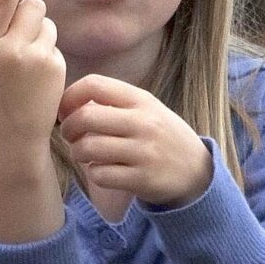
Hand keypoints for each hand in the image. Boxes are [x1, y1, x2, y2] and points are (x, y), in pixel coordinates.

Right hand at [0, 0, 66, 206]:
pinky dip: (49, 57)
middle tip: (23, 30)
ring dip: (40, 35)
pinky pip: (55, 47)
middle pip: (32, 5)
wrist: (8, 144)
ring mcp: (35, 59)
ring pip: (47, 25)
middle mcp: (9, 49)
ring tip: (27, 65)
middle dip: (31, 12)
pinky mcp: (56, 70)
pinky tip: (38, 80)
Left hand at [59, 76, 211, 209]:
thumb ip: (114, 102)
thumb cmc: (162, 137)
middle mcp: (143, 122)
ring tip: (85, 155)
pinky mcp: (142, 179)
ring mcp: (143, 152)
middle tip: (71, 136)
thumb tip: (69, 103)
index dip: (70, 97)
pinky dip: (94, 173)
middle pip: (85, 117)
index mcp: (141, 100)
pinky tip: (103, 171)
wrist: (197, 171)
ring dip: (78, 153)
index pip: (94, 84)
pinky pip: (100, 174)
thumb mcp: (147, 109)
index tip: (67, 112)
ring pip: (88, 148)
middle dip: (68, 128)